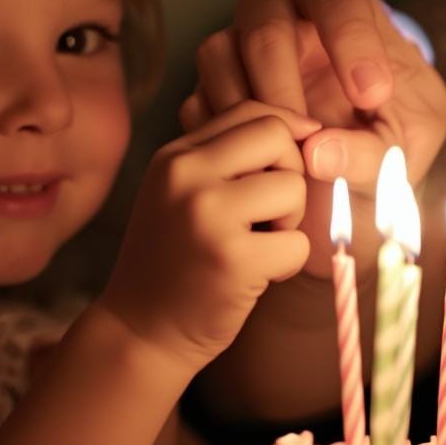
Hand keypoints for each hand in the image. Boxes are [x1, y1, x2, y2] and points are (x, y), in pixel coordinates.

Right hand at [99, 101, 316, 368]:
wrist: (139, 332)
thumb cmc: (174, 263)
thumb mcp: (181, 196)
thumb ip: (225, 159)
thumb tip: (306, 129)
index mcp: (175, 156)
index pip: (252, 112)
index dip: (286, 133)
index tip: (290, 166)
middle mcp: (186, 175)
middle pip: (277, 138)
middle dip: (291, 174)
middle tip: (271, 215)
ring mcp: (207, 215)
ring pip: (293, 188)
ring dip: (290, 223)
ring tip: (259, 246)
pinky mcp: (231, 258)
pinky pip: (298, 243)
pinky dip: (287, 264)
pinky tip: (257, 277)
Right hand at [180, 0, 445, 276]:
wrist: (360, 165)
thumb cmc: (391, 133)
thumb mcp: (404, 146)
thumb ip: (371, 152)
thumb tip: (317, 154)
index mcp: (341, 8)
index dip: (351, 38)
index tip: (372, 96)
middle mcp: (283, 17)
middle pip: (262, 14)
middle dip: (280, 74)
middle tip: (307, 132)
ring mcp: (239, 52)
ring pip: (217, 52)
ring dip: (244, 105)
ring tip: (280, 157)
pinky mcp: (211, 94)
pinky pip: (198, 103)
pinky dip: (222, 139)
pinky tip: (256, 170)